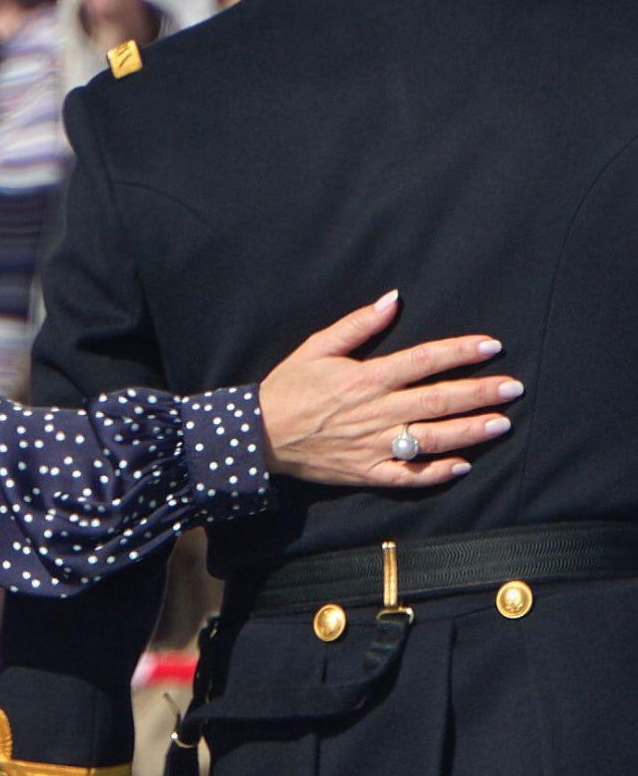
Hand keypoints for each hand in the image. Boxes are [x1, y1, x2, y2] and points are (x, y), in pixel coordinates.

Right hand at [260, 290, 522, 486]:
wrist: (260, 435)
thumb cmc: (289, 386)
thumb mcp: (318, 346)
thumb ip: (358, 324)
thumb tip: (393, 299)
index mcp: (369, 377)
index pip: (426, 360)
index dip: (461, 352)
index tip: (492, 347)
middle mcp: (379, 411)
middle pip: (440, 399)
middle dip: (481, 392)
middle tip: (514, 388)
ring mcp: (376, 445)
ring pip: (434, 438)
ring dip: (471, 431)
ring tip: (502, 424)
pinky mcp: (368, 471)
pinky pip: (410, 476)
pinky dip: (437, 472)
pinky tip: (463, 465)